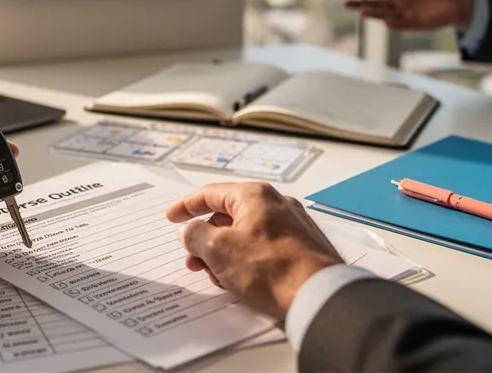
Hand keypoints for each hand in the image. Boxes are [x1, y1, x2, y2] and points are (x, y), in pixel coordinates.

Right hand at [165, 183, 341, 320]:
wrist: (318, 296)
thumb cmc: (272, 269)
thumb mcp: (218, 250)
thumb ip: (196, 235)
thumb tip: (191, 232)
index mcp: (255, 195)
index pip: (211, 194)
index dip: (186, 207)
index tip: (173, 217)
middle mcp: (276, 204)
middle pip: (229, 216)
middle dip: (205, 239)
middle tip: (192, 258)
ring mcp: (292, 226)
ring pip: (246, 234)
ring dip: (224, 254)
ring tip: (215, 276)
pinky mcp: (301, 248)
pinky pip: (263, 248)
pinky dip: (245, 260)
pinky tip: (239, 281)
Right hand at [345, 0, 474, 30]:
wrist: (460, 1)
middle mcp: (399, 1)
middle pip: (374, 2)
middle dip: (359, 2)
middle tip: (345, 3)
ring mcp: (405, 13)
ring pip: (384, 13)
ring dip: (373, 13)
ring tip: (361, 10)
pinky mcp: (415, 23)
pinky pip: (401, 24)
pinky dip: (393, 23)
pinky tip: (385, 21)